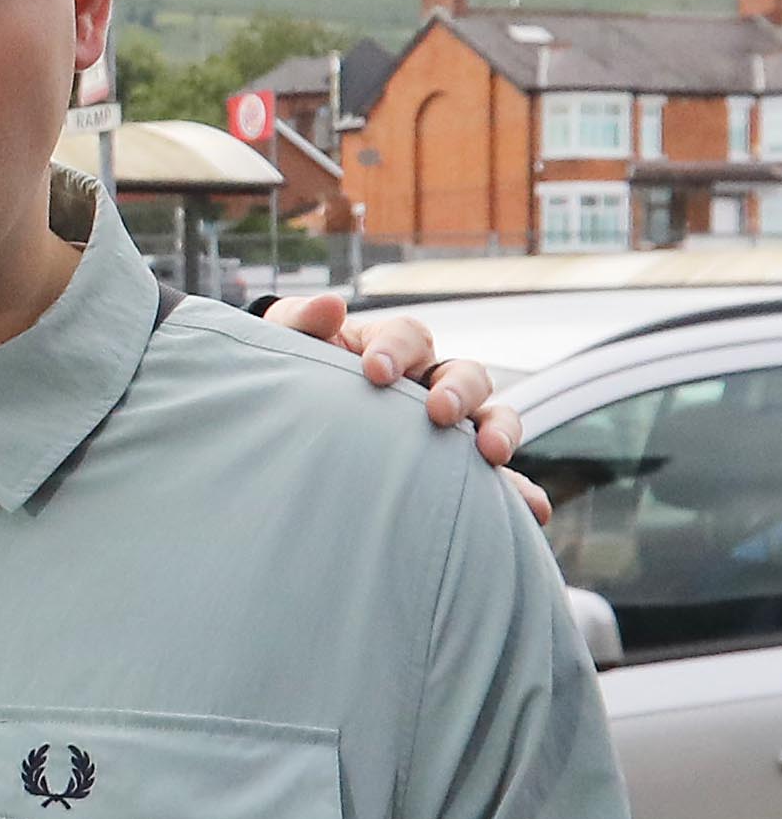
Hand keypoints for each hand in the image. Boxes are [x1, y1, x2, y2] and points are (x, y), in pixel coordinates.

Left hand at [262, 292, 545, 520]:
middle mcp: (428, 382)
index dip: (397, 348)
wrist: (285, 415)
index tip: (375, 370)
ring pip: (489, 418)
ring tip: (493, 455)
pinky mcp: (449, 466)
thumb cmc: (292, 373)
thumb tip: (329, 307)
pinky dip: (515, 492)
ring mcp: (444, 425)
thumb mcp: (286, 344)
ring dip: (498, 431)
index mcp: (391, 349)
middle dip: (456, 390)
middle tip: (437, 410)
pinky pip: (492, 480)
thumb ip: (301, 323)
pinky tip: (532, 512)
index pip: (410, 337)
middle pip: (463, 374)